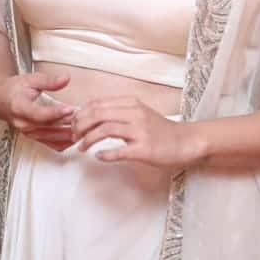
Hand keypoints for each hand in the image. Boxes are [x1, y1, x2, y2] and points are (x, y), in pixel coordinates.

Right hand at [0, 70, 76, 151]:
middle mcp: (23, 123)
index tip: (71, 109)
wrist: (0, 99)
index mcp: (19, 108)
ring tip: (83, 126)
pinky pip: (51, 145)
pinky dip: (64, 142)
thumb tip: (65, 78)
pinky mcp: (33, 138)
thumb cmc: (14, 88)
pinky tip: (76, 138)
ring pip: (51, 137)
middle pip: (48, 126)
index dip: (56, 113)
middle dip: (67, 122)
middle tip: (83, 116)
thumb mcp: (30, 79)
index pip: (39, 114)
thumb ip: (49, 80)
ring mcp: (28, 133)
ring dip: (68, 134)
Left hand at [72, 97, 194, 171]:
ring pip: (105, 130)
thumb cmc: (160, 130)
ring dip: (88, 139)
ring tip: (81, 147)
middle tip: (74, 136)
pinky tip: (98, 156)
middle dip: (80, 125)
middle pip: (97, 114)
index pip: (97, 103)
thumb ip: (118, 112)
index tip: (74, 124)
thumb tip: (90, 116)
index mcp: (131, 103)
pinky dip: (105, 154)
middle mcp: (135, 113)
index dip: (81, 114)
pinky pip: (119, 151)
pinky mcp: (145, 149)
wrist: (185, 141)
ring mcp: (140, 131)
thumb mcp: (139, 113)